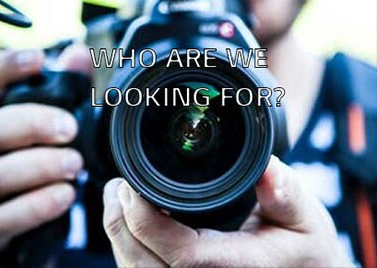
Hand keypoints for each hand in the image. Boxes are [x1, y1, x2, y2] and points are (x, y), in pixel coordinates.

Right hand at [0, 46, 89, 249]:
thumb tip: (80, 55)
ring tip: (73, 163)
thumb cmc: (17, 152)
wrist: (0, 206)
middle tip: (69, 127)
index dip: (5, 68)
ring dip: (39, 167)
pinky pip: (3, 219)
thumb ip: (55, 86)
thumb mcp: (30, 118)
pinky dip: (35, 207)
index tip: (38, 59)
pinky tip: (64, 195)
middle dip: (31, 123)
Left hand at [103, 156, 352, 267]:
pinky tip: (131, 225)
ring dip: (119, 237)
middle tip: (117, 186)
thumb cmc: (305, 251)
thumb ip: (287, 194)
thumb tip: (268, 167)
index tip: (132, 184)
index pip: (180, 254)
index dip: (145, 220)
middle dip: (120, 224)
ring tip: (117, 199)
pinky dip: (130, 251)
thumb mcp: (305, 217)